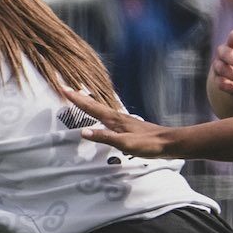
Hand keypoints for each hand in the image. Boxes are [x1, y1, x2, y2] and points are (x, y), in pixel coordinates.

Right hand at [61, 85, 178, 157]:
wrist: (169, 142)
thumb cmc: (148, 144)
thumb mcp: (124, 144)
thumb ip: (104, 137)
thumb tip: (83, 132)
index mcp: (113, 119)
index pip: (90, 107)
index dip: (75, 99)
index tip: (63, 88)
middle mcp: (116, 116)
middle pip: (94, 104)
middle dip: (79, 97)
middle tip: (66, 88)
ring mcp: (123, 120)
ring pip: (101, 107)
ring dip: (88, 101)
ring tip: (81, 95)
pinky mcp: (128, 125)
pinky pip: (108, 114)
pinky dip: (99, 110)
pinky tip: (103, 113)